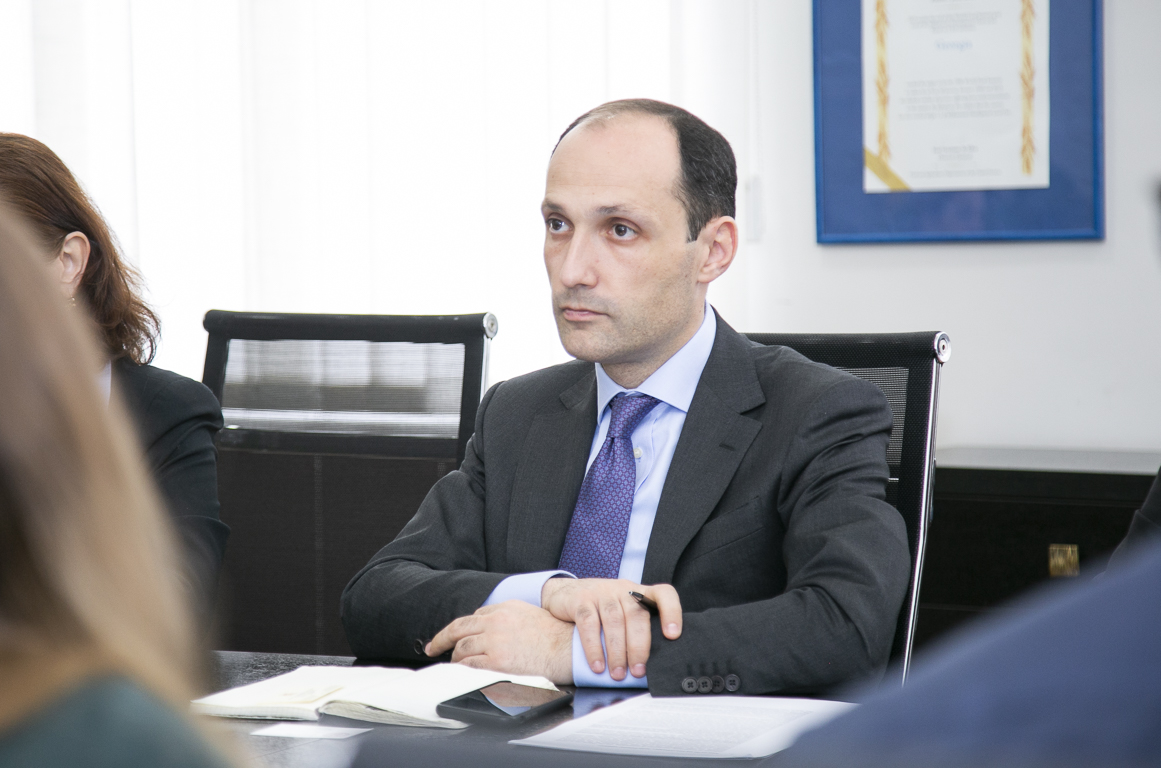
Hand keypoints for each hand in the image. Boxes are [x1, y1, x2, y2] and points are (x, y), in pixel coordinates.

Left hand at [425, 600, 573, 683]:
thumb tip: (491, 627)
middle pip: (460, 628)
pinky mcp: (496, 661)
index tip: (452, 635)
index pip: (474, 616)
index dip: (461, 628)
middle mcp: (496, 622)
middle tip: (434, 647)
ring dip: (455, 658)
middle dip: (443, 639)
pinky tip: (459, 672)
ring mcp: (495, 641)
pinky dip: (460, 669)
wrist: (567, 649)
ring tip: (453, 664)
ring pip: (462, 648)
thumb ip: (507, 617)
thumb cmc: (555, 636)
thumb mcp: (528, 614)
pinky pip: (469, 665)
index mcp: (504, 608)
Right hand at [540, 578, 681, 680]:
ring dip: (617, 651)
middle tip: (638, 671)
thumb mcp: (624, 612)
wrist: (565, 592)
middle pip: (636, 615)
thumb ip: (639, 630)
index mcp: (640, 593)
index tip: (672, 635)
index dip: (672, 612)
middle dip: (639, 646)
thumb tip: (654, 664)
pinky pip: (589, 623)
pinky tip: (597, 665)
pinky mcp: (581, 599)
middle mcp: (623, 589)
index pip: (663, 594)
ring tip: (617, 673)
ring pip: (614, 620)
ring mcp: (602, 592)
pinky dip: (593, 647)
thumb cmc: (603, 610)